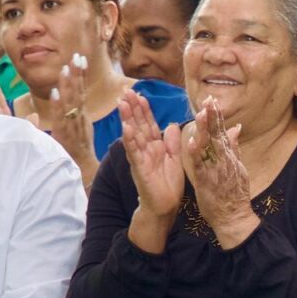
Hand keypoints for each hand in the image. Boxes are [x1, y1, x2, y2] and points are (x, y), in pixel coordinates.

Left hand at [47, 54, 95, 170]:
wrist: (84, 169)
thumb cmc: (78, 149)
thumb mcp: (76, 127)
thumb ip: (68, 111)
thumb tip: (59, 94)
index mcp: (82, 114)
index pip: (82, 90)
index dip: (81, 74)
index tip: (80, 58)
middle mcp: (80, 117)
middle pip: (79, 92)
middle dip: (78, 74)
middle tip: (76, 56)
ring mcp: (73, 125)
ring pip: (71, 102)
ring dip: (68, 85)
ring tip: (65, 69)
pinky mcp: (65, 135)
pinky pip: (61, 118)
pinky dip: (58, 106)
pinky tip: (54, 93)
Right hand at [120, 89, 184, 219]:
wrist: (165, 206)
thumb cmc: (169, 184)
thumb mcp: (175, 159)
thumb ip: (173, 142)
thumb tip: (172, 124)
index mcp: (155, 146)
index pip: (149, 123)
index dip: (144, 109)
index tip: (139, 94)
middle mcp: (145, 149)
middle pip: (138, 125)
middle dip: (132, 108)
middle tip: (125, 91)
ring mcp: (140, 158)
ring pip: (133, 135)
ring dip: (127, 119)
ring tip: (121, 103)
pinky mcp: (139, 169)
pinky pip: (134, 152)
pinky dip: (129, 140)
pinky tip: (125, 128)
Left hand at [183, 97, 257, 247]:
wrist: (234, 217)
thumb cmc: (234, 194)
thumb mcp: (238, 167)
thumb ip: (234, 147)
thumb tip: (236, 128)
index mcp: (228, 156)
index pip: (222, 131)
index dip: (217, 115)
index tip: (212, 100)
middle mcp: (223, 160)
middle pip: (217, 134)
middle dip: (212, 116)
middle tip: (208, 99)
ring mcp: (216, 170)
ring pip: (209, 146)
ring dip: (204, 129)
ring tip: (200, 114)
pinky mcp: (207, 181)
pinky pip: (199, 165)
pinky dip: (196, 153)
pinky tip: (191, 142)